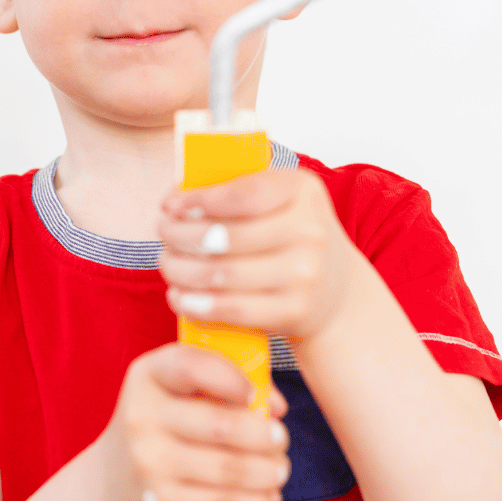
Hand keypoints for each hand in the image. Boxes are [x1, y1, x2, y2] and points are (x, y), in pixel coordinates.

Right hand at [95, 343, 291, 500]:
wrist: (111, 484)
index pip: (192, 366)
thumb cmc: (161, 428)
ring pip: (229, 468)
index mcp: (147, 376)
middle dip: (264, 436)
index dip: (232, 379)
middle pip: (220, 424)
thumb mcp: (176, 393)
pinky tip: (268, 497)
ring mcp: (148, 461)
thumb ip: (223, 384)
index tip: (254, 396)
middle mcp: (141, 416)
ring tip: (280, 469)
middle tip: (281, 439)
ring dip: (267, 471)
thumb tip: (276, 406)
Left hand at [156, 170, 365, 344]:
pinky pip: (231, 308)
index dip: (198, 200)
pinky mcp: (294, 311)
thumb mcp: (283, 202)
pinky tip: (179, 296)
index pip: (242, 193)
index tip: (169, 205)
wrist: (338, 295)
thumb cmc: (293, 240)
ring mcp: (305, 273)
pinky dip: (195, 303)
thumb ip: (238, 189)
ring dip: (180, 270)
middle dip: (180, 235)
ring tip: (168, 264)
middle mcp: (309, 230)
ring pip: (221, 274)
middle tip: (163, 234)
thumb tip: (175, 195)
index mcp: (303, 191)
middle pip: (225, 235)